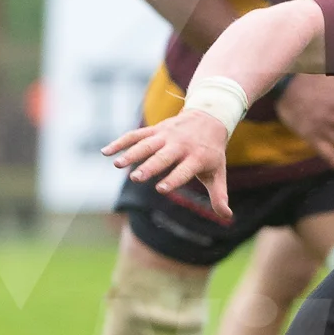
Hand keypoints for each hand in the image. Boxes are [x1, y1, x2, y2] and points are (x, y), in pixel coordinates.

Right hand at [104, 109, 232, 216]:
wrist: (209, 118)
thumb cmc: (211, 152)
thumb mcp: (218, 172)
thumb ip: (219, 195)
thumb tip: (227, 217)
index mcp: (196, 157)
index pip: (183, 170)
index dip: (173, 179)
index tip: (161, 189)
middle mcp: (180, 145)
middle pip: (162, 156)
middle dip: (149, 167)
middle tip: (136, 178)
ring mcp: (166, 135)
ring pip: (146, 144)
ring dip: (131, 153)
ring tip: (117, 165)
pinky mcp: (155, 130)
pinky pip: (135, 135)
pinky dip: (120, 142)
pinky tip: (106, 152)